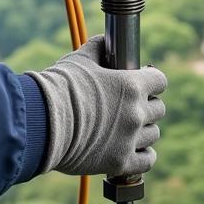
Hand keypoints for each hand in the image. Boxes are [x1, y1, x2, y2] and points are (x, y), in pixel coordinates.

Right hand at [27, 36, 166, 176]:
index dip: (151, 79)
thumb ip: (98, 47)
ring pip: (153, 134)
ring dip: (143, 129)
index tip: (142, 81)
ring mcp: (130, 140)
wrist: (43, 122)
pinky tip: (132, 148)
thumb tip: (104, 41)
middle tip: (129, 105)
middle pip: (158, 108)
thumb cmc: (60, 87)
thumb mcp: (80, 59)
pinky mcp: (120, 163)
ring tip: (125, 126)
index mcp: (130, 85)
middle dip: (146, 104)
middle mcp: (136, 113)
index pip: (160, 80)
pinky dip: (142, 154)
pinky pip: (147, 160)